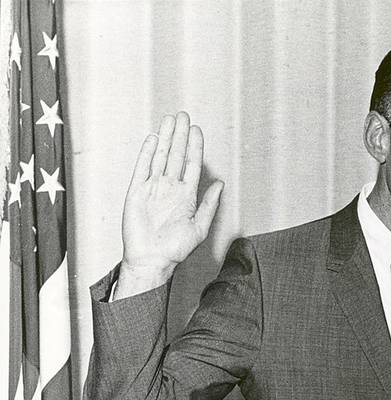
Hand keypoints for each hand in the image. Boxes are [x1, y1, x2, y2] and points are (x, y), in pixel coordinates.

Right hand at [118, 112, 223, 296]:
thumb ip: (210, 204)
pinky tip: (153, 139)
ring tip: (170, 120)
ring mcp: (153, 188)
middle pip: (175, 155)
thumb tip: (220, 184)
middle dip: (180, 135)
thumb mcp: (200, 226)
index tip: (197, 130)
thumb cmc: (175, 248)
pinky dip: (147, 153)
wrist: (152, 259)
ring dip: (166, 138)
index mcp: (186, 195)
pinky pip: (142, 168)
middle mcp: (169, 188)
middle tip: (184, 115)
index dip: (194, 147)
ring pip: (160, 157)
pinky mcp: (137, 191)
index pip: (191, 164)